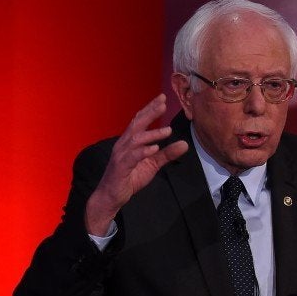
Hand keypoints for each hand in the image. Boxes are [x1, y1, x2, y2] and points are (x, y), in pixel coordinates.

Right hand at [85, 94, 188, 235]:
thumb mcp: (152, 165)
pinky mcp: (121, 168)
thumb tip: (184, 144)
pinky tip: (155, 149)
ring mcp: (121, 156)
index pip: (140, 121)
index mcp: (130, 142)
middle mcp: (124, 145)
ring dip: (152, 134)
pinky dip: (143, 152)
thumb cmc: (130, 177)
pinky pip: (132, 157)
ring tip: (168, 131)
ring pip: (136, 140)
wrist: (112, 197)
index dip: (150, 109)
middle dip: (150, 113)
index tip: (163, 98)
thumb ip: (167, 154)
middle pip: (137, 124)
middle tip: (163, 103)